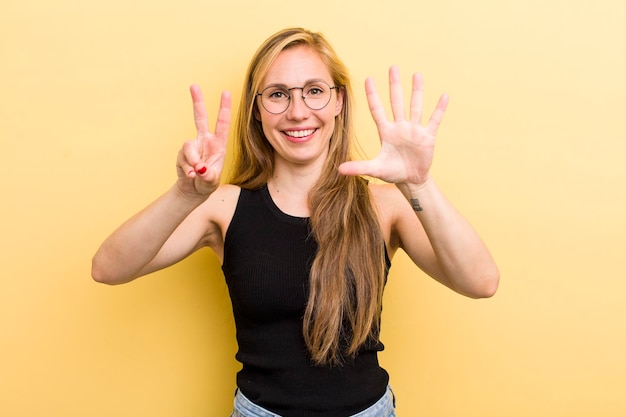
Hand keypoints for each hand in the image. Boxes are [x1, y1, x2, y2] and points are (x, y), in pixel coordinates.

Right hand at [176, 85, 230, 196]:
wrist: (194, 189)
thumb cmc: (208, 182)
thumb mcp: (212, 181)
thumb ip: (208, 176)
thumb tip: (200, 169)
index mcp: (218, 144)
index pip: (222, 123)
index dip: (224, 108)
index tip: (225, 92)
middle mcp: (205, 141)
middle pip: (200, 118)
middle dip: (197, 101)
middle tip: (193, 86)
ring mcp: (192, 146)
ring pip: (189, 147)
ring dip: (192, 161)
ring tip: (195, 173)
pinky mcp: (182, 153)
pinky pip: (182, 158)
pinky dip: (186, 168)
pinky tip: (190, 175)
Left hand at [338, 66, 447, 185]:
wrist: (411, 179)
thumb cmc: (392, 172)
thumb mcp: (375, 169)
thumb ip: (358, 167)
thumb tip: (339, 170)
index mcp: (385, 131)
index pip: (377, 110)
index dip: (373, 95)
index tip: (368, 79)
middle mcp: (399, 127)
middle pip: (396, 102)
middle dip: (394, 85)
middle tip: (393, 67)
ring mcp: (414, 130)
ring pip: (415, 106)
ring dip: (417, 91)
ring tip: (417, 75)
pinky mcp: (427, 136)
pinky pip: (434, 120)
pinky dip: (439, 109)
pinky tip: (444, 96)